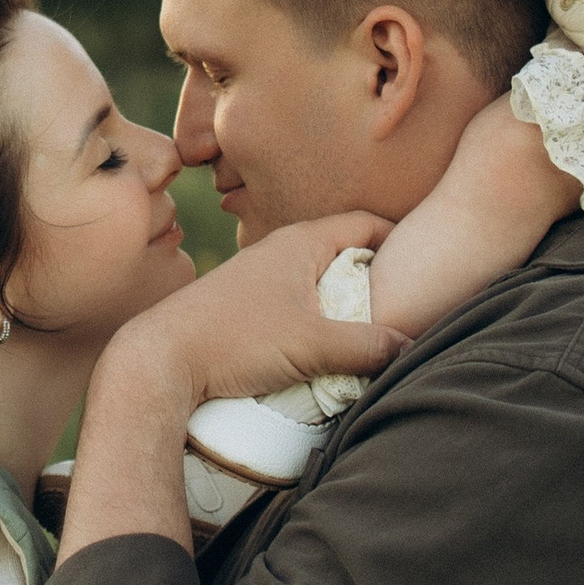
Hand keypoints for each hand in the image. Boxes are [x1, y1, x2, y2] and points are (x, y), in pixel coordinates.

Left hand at [118, 212, 400, 413]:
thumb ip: (368, 345)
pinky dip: (317, 320)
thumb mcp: (313, 345)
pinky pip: (295, 304)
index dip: (400, 239)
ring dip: (344, 304)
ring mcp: (258, 278)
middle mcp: (279, 250)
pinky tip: (324, 352)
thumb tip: (410, 347)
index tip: (425, 265)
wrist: (158, 361)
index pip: (366, 223)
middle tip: (403, 308)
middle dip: (375, 278)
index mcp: (300, 242)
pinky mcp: (242, 307)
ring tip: (368, 336)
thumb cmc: (233, 341)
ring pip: (317, 282)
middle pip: (344, 253)